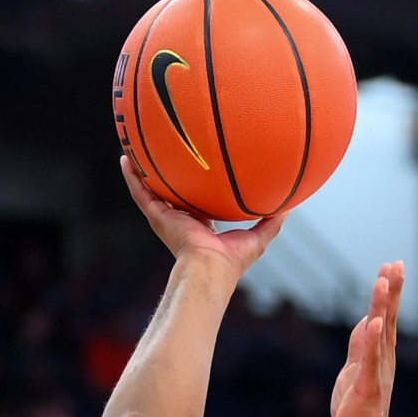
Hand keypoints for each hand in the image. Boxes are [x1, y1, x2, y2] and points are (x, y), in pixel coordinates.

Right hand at [118, 156, 284, 273]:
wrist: (210, 268)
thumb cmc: (232, 260)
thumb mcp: (258, 237)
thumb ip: (272, 221)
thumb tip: (291, 205)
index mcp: (201, 225)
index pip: (196, 202)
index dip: (196, 188)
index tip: (198, 172)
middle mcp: (181, 219)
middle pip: (171, 192)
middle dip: (167, 176)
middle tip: (165, 153)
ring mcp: (166, 217)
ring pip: (151, 189)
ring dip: (143, 171)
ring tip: (135, 148)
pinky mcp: (157, 216)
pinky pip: (140, 193)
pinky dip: (132, 177)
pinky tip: (126, 158)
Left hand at [331, 262, 403, 416]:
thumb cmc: (358, 407)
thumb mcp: (355, 368)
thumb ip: (361, 345)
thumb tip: (365, 321)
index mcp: (381, 354)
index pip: (386, 317)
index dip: (389, 292)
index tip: (392, 266)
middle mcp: (384, 359)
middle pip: (389, 319)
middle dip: (391, 291)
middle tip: (395, 264)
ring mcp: (377, 372)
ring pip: (381, 333)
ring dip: (382, 307)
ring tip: (383, 282)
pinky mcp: (367, 386)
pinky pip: (370, 360)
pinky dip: (373, 341)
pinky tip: (375, 323)